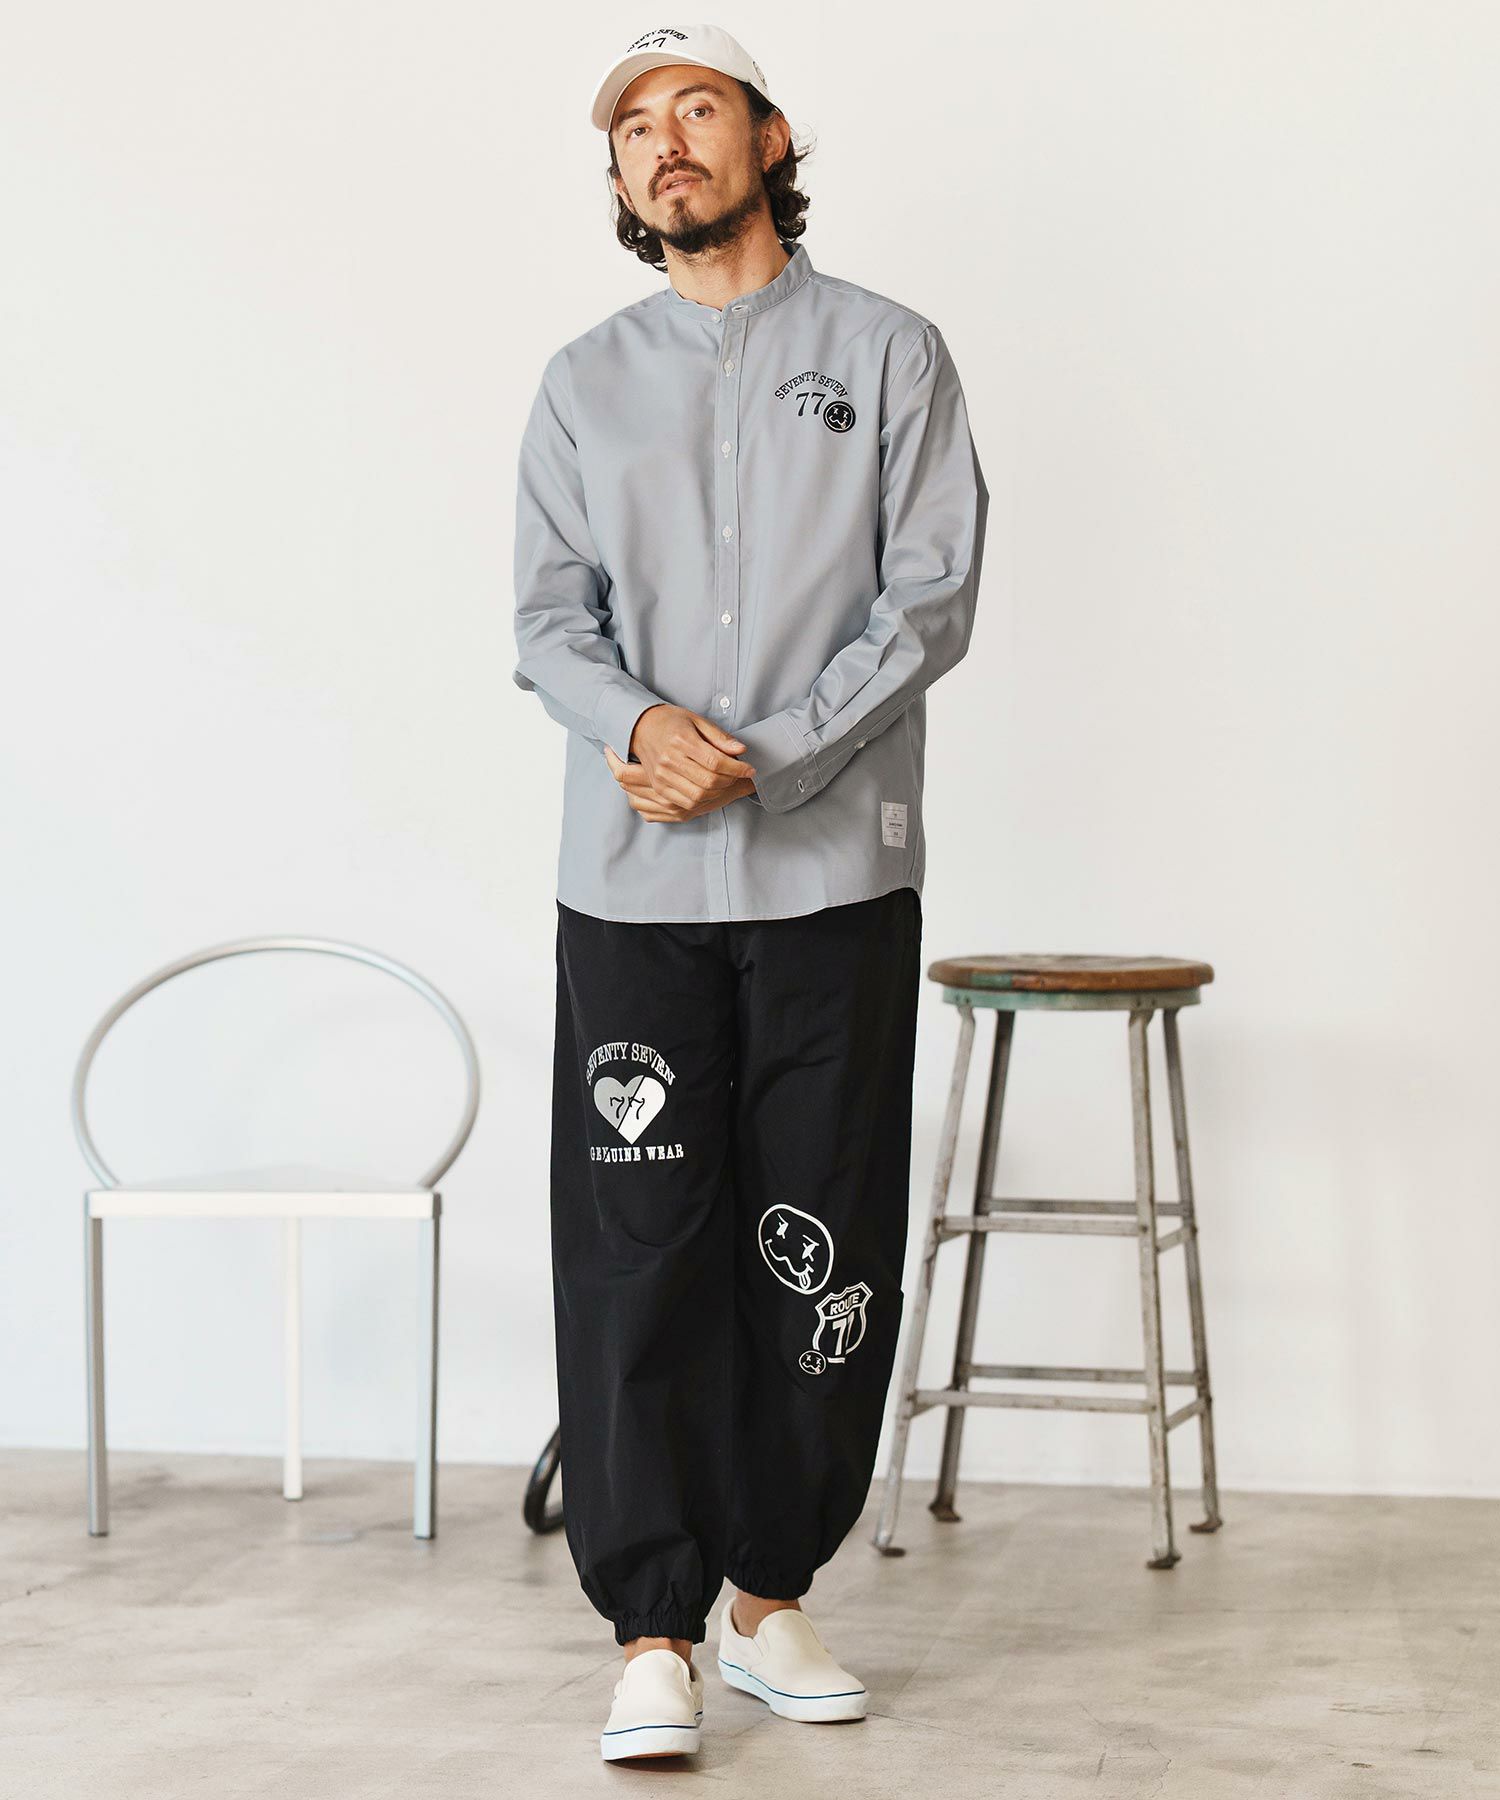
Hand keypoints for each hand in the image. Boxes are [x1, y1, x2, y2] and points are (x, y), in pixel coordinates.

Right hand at [604, 704, 757, 821]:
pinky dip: (702, 801)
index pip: (715, 762)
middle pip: (708, 781)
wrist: (640, 727)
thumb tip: (741, 750)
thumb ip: (720, 737)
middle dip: (730, 781)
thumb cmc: (671, 722)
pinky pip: (685, 803)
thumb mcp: (698, 721)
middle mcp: (669, 760)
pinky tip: (710, 791)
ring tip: (725, 782)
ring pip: (698, 795)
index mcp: (681, 740)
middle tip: (738, 775)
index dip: (737, 769)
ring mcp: (662, 776)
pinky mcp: (659, 786)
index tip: (749, 769)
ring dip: (718, 793)